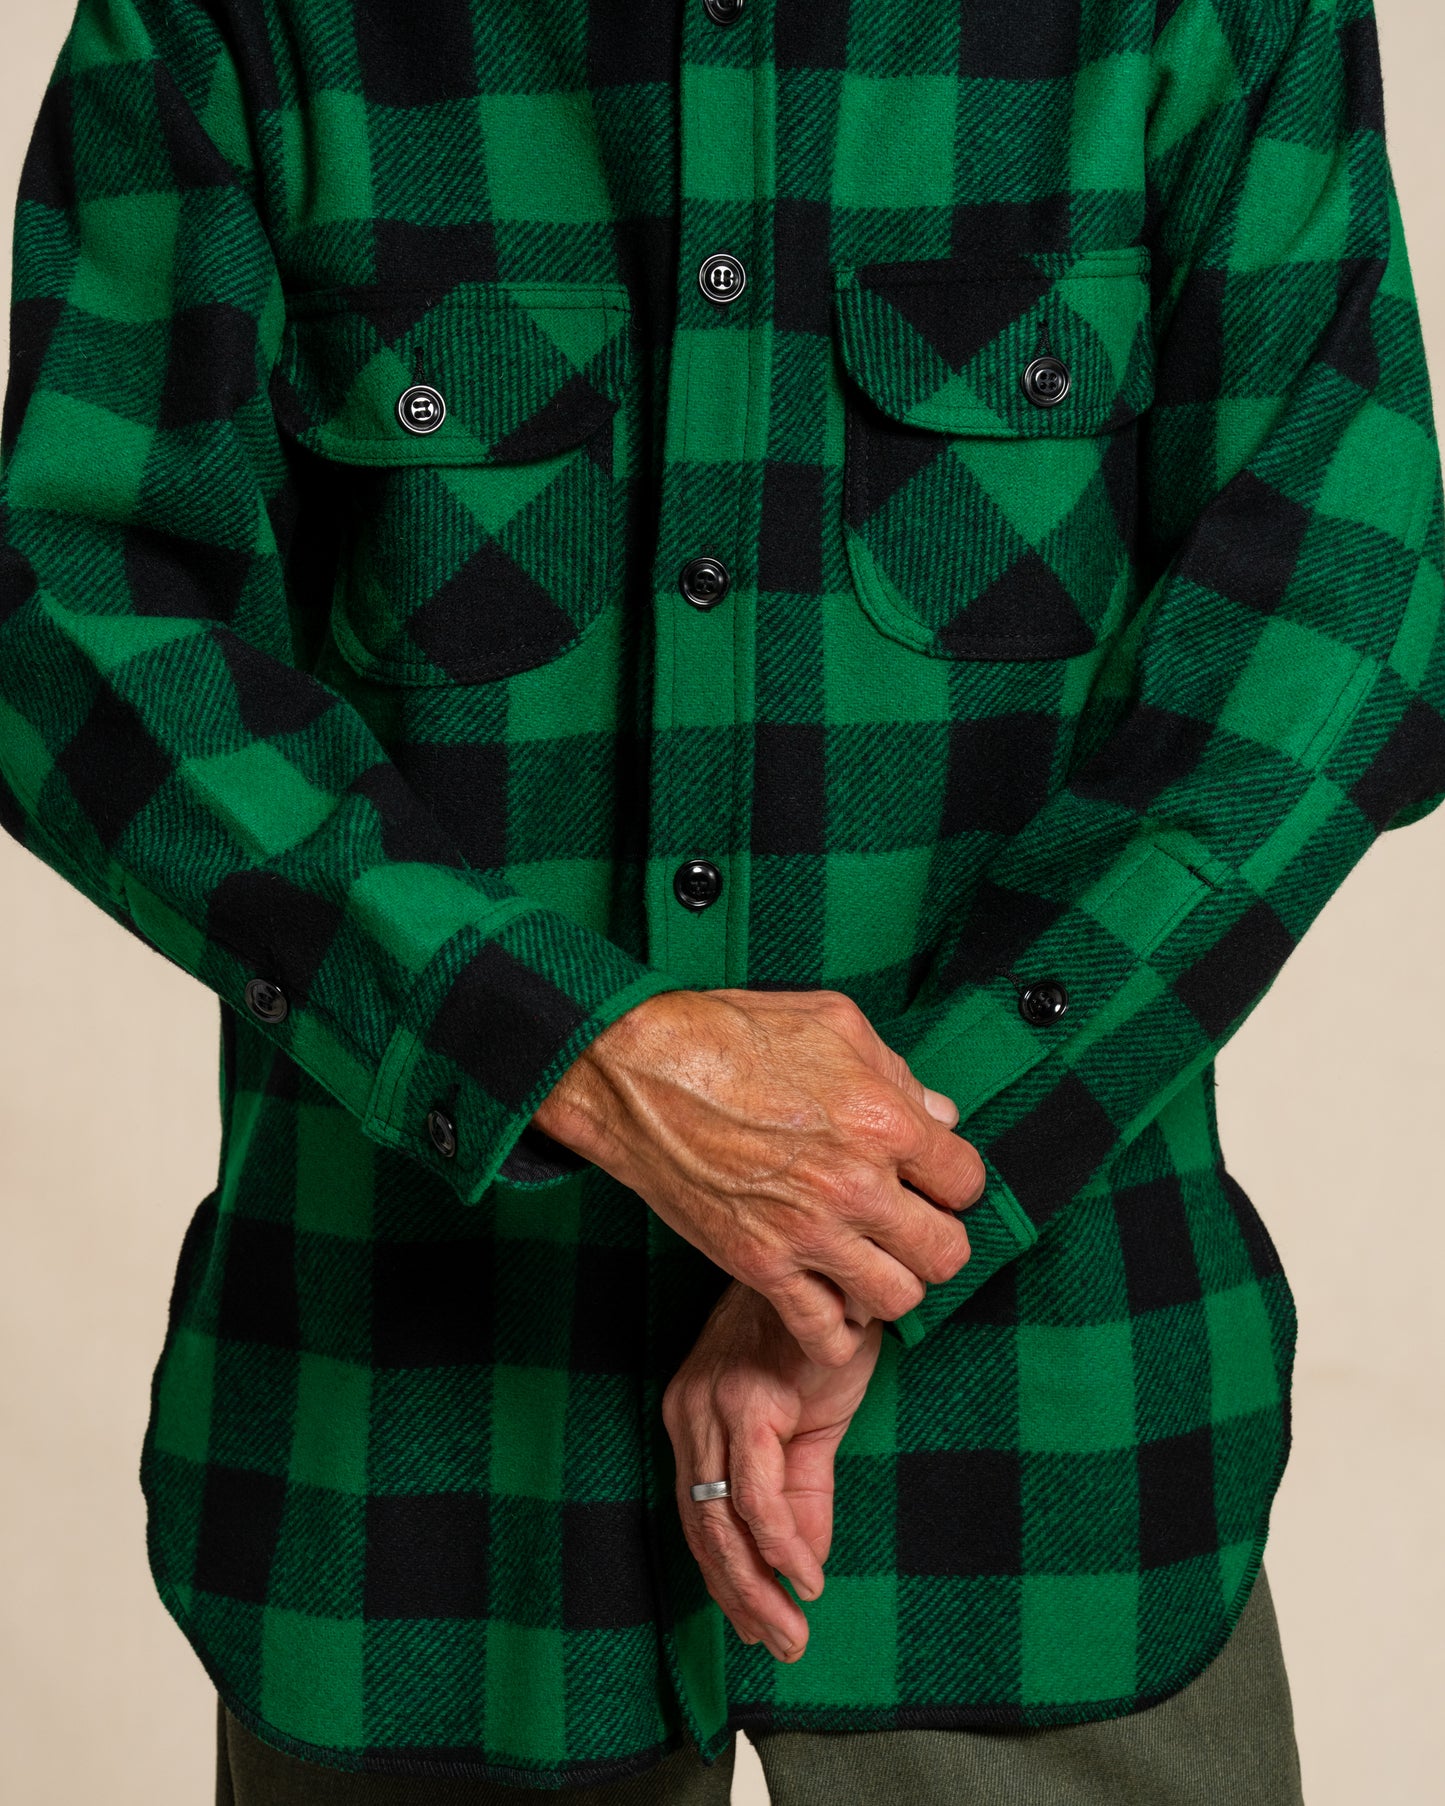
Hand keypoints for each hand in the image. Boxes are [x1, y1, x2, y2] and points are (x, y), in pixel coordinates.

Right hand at [534, 987, 983, 1364]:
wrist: (640, 1073)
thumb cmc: (732, 1034)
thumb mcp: (834, 1023)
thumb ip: (896, 1073)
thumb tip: (937, 1114)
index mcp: (883, 1122)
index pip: (966, 1182)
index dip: (950, 1179)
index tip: (927, 1177)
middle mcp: (856, 1186)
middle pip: (946, 1253)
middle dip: (935, 1239)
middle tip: (907, 1224)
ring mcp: (808, 1233)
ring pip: (897, 1300)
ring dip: (890, 1284)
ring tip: (868, 1260)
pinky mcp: (760, 1265)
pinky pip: (824, 1334)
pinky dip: (836, 1330)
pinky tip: (828, 1300)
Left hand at [662, 1280, 881, 1661]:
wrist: (840, 1273)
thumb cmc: (819, 1343)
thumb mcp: (808, 1432)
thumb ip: (801, 1498)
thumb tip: (800, 1569)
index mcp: (694, 1417)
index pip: (696, 1517)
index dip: (724, 1579)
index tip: (756, 1628)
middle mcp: (691, 1413)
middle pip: (701, 1527)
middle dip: (740, 1597)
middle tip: (779, 1646)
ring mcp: (714, 1406)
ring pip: (721, 1519)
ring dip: (757, 1586)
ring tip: (790, 1631)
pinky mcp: (747, 1400)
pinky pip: (755, 1491)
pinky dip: (779, 1543)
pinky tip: (803, 1576)